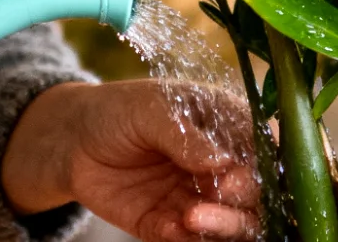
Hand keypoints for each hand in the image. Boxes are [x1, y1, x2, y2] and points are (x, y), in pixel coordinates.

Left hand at [2, 80, 259, 241]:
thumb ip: (186, 135)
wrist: (71, 142)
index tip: (253, 170)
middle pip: (257, 192)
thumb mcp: (151, 109)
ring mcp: (199, 198)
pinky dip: (187, 239)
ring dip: (223, 225)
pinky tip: (171, 226)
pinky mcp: (170, 226)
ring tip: (193, 217)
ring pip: (233, 224)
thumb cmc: (118, 111)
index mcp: (226, 126)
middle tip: (225, 191)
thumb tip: (222, 161)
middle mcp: (221, 166)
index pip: (264, 146)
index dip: (266, 162)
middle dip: (246, 196)